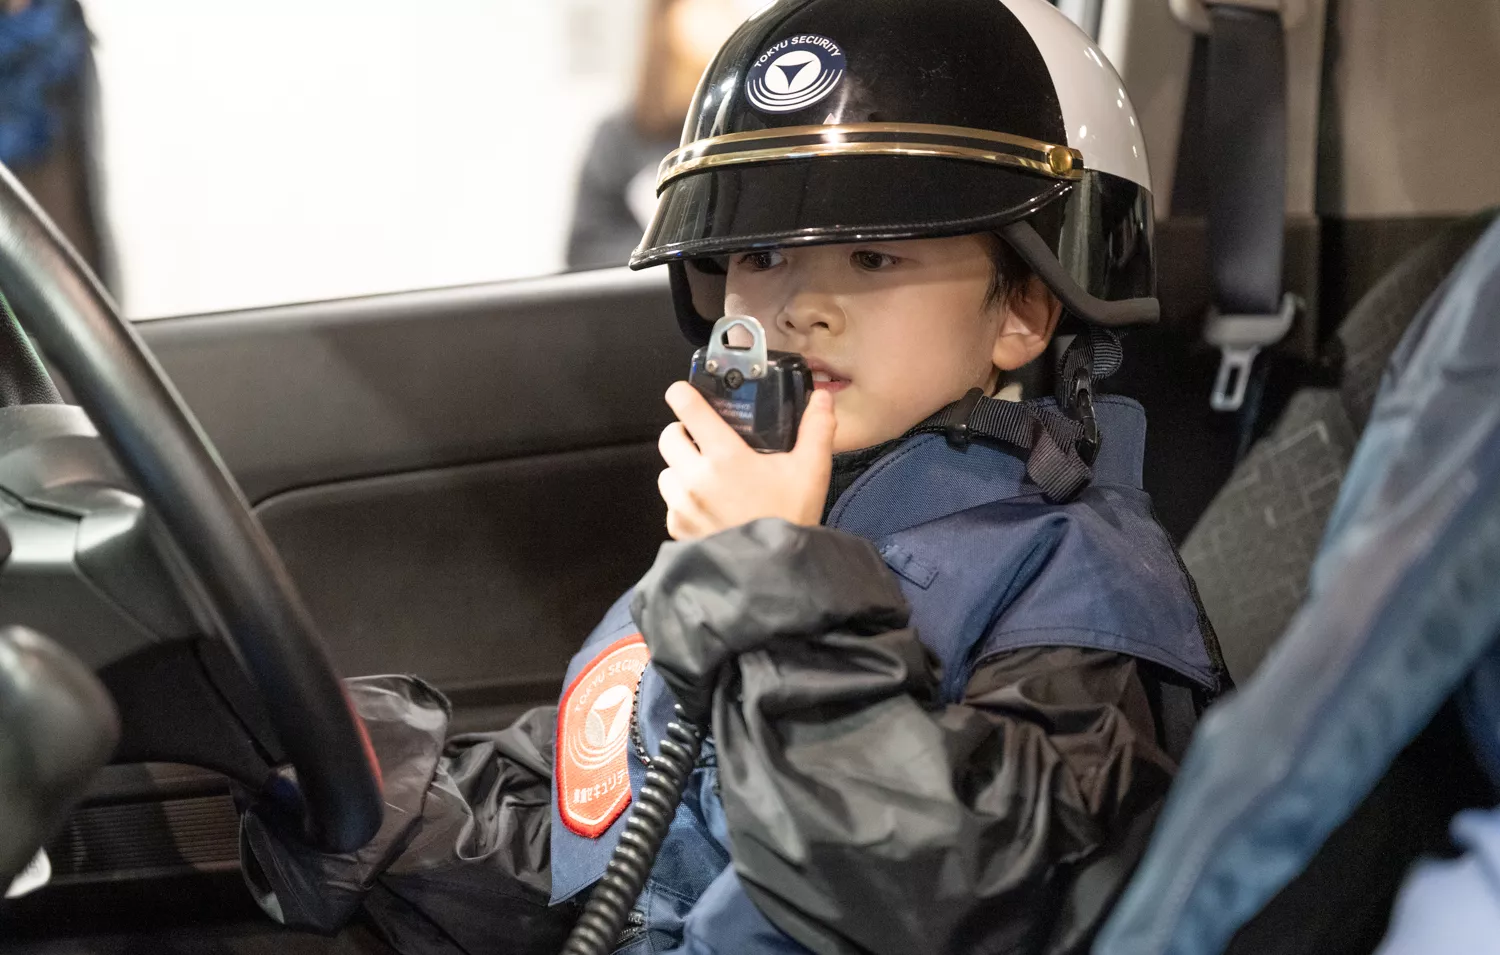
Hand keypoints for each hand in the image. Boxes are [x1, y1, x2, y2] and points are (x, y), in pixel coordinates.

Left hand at [657, 381, 835, 540]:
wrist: (775, 574)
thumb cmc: (791, 520)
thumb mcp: (811, 472)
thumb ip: (816, 430)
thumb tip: (821, 397)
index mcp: (725, 456)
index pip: (688, 409)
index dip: (682, 395)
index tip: (683, 392)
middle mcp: (696, 478)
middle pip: (669, 437)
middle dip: (683, 434)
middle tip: (704, 441)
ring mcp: (683, 506)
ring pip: (667, 472)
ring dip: (681, 469)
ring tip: (706, 479)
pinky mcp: (678, 529)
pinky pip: (671, 504)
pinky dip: (683, 501)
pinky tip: (708, 508)